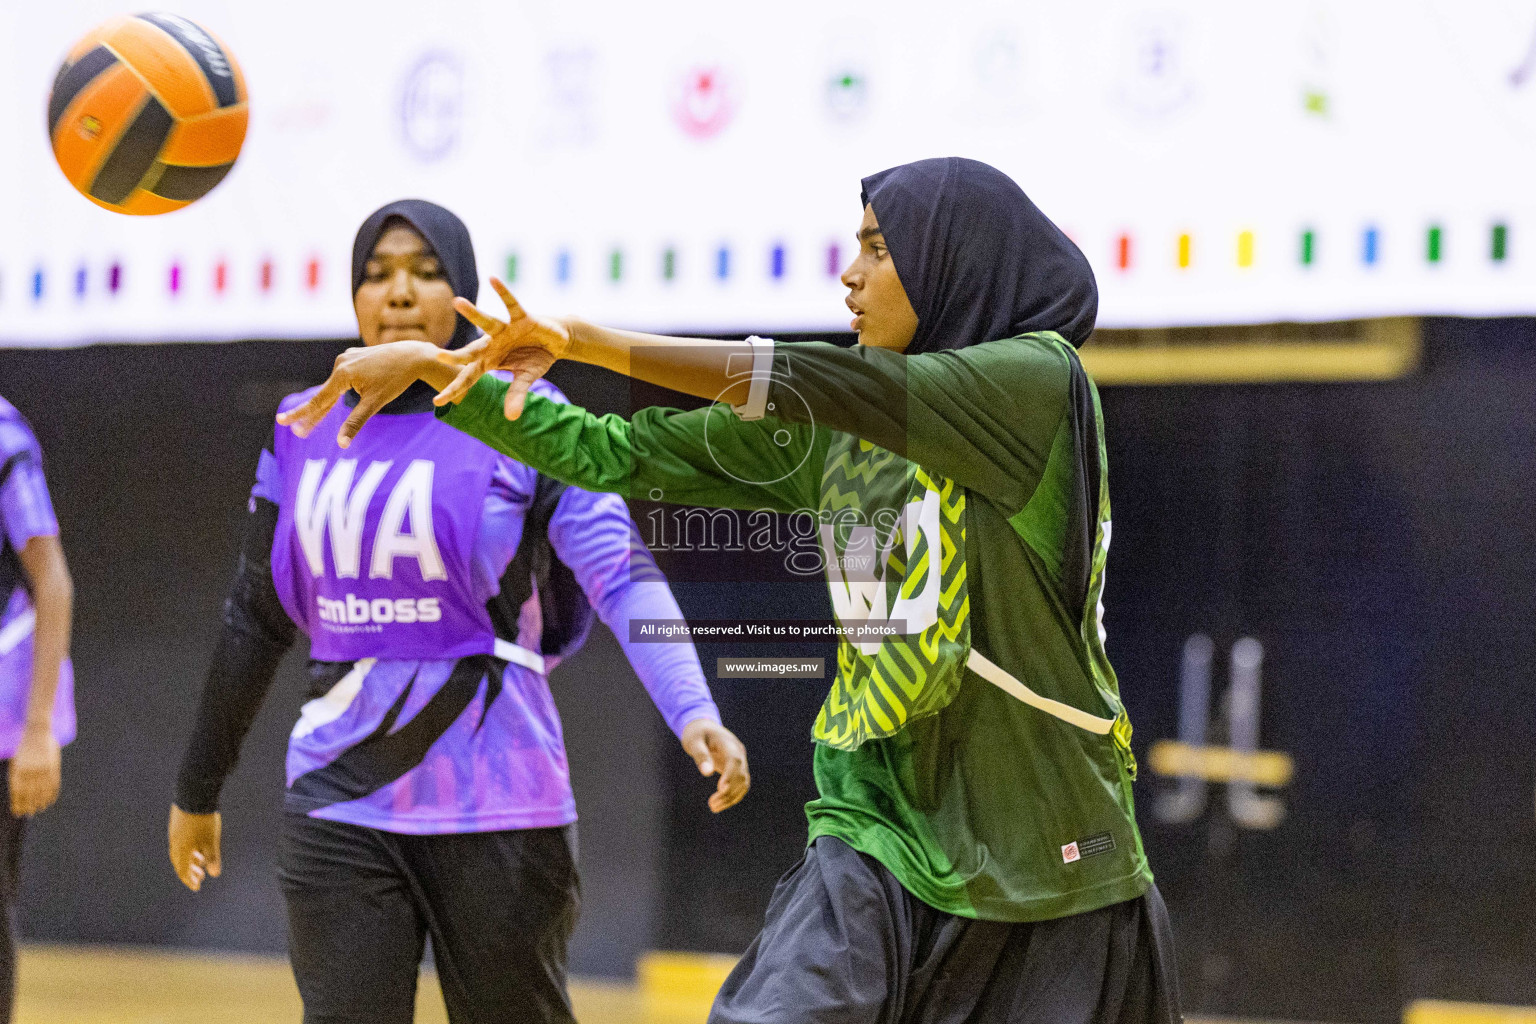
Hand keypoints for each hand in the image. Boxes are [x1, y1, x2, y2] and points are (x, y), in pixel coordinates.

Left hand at [9, 726, 59, 816]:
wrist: (37, 730)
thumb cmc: (26, 746)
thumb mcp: (17, 760)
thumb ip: (19, 775)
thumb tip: (19, 793)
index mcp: (18, 769)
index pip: (17, 791)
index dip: (17, 803)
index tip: (18, 812)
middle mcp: (30, 770)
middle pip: (29, 793)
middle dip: (28, 805)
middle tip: (29, 814)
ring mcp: (42, 768)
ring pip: (41, 790)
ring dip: (40, 801)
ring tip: (39, 809)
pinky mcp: (52, 765)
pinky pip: (53, 783)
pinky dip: (51, 793)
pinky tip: (49, 800)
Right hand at [168, 805, 221, 891]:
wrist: (194, 794)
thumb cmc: (204, 820)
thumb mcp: (211, 840)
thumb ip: (212, 857)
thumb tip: (214, 874)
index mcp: (181, 849)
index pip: (183, 870)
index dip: (190, 880)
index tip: (197, 887)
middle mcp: (174, 842)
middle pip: (179, 862)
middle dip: (189, 871)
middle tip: (199, 878)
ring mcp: (174, 832)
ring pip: (179, 851)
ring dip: (188, 859)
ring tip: (199, 862)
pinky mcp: (177, 823)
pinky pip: (180, 841)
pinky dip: (187, 848)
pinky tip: (194, 845)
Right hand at [276, 340, 447, 447]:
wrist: (412, 355)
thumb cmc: (396, 380)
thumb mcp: (375, 403)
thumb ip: (355, 422)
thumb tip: (340, 444)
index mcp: (342, 375)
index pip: (318, 401)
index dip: (301, 414)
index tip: (282, 421)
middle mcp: (340, 363)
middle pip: (324, 395)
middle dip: (312, 414)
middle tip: (297, 431)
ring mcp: (346, 357)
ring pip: (334, 386)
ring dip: (328, 403)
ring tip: (320, 418)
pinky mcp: (353, 356)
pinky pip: (343, 377)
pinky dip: (339, 389)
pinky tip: (348, 392)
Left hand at [437, 278, 571, 419]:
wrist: (555, 338)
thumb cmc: (535, 357)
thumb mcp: (526, 378)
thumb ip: (517, 394)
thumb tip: (511, 418)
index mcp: (490, 361)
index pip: (469, 377)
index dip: (455, 389)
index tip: (438, 402)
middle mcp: (492, 344)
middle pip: (472, 350)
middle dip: (457, 354)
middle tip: (439, 355)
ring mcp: (506, 330)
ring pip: (487, 322)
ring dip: (473, 313)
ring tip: (458, 302)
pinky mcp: (522, 317)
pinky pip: (511, 304)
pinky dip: (503, 292)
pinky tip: (492, 278)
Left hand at [680, 718, 749, 813]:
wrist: (704, 728)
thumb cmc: (697, 734)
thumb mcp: (693, 742)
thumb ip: (701, 755)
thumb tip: (707, 773)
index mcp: (728, 743)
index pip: (735, 760)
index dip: (731, 775)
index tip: (721, 789)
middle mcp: (738, 752)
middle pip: (741, 774)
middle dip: (728, 791)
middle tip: (711, 805)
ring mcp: (740, 760)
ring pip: (743, 782)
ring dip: (731, 797)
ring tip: (713, 807)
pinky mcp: (738, 768)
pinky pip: (741, 784)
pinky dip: (733, 795)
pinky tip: (720, 804)